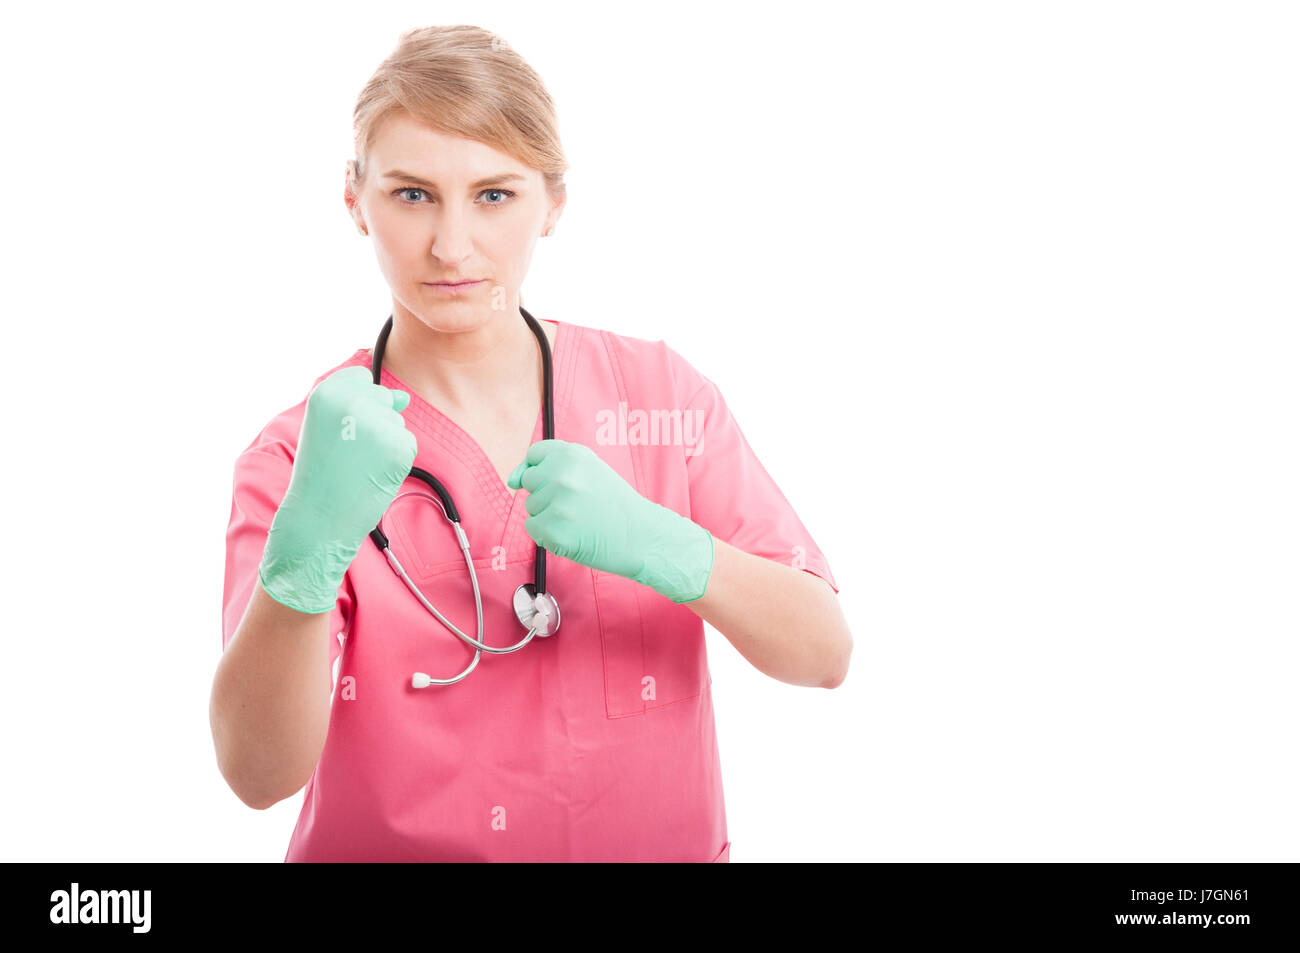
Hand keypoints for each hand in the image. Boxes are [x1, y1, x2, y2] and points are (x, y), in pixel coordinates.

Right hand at [259, 366, 417, 612]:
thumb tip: (404, 396)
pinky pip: (408, 443)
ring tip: (357, 465)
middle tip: (347, 452)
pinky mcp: (401, 445)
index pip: (362, 378)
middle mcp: (355, 401)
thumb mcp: (331, 428)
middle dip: (373, 423)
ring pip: (397, 422)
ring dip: (384, 443)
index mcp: (328, 392)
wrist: (318, 518)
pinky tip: (373, 474)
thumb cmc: (321, 473)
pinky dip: (397, 460)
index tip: (343, 427)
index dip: (357, 403)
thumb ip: (364, 403)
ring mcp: (380, 423)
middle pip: (383, 397)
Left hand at [507, 439, 713, 602]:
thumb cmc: (614, 503)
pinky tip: (573, 533)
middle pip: (530, 482)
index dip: (542, 470)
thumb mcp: (590, 468)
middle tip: (577, 504)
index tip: (558, 482)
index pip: (534, 455)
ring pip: (531, 507)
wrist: (640, 536)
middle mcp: (562, 475)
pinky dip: (549, 535)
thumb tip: (512, 479)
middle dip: (547, 494)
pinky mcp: (554, 531)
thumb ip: (551, 464)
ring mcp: (558, 504)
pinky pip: (534, 530)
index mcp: (571, 455)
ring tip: (579, 519)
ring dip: (549, 515)